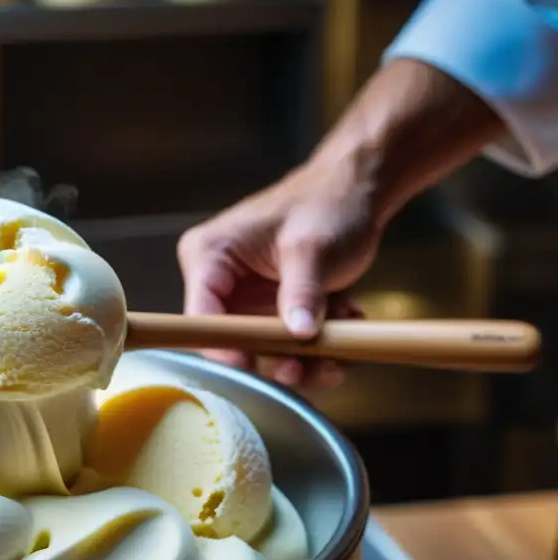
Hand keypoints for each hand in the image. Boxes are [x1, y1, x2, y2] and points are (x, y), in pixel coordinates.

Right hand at [177, 152, 382, 388]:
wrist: (358, 192)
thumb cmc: (328, 203)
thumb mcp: (312, 248)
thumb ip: (302, 292)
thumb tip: (298, 333)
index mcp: (209, 256)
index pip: (201, 316)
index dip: (224, 347)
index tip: (254, 367)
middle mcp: (220, 282)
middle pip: (233, 340)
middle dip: (273, 358)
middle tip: (306, 367)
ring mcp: (247, 299)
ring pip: (264, 349)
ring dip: (304, 357)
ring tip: (339, 347)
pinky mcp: (272, 310)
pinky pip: (287, 342)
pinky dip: (317, 346)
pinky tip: (345, 325)